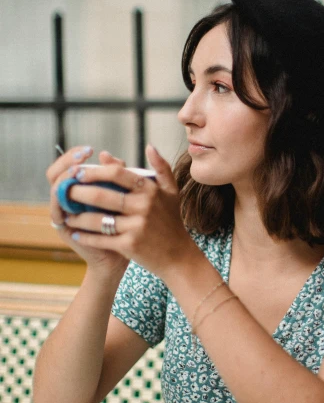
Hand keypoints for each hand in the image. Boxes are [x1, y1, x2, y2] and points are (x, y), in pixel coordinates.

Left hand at [63, 144, 193, 278]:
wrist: (178, 256)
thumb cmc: (171, 222)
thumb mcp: (171, 192)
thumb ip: (161, 168)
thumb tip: (149, 146)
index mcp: (150, 190)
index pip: (117, 174)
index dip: (94, 171)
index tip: (78, 172)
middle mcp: (144, 206)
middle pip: (102, 195)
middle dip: (78, 193)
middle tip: (65, 191)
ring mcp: (136, 227)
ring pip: (98, 219)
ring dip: (78, 217)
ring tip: (67, 215)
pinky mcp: (130, 245)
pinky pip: (101, 239)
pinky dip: (86, 237)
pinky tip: (76, 234)